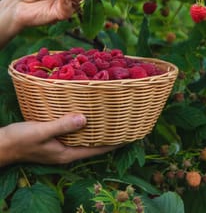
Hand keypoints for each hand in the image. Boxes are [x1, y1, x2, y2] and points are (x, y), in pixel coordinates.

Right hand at [0, 114, 117, 166]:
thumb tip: (84, 119)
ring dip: (97, 129)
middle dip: (109, 135)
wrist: (2, 145)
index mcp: (67, 153)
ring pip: (85, 137)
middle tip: (124, 122)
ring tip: (111, 118)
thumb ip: (62, 125)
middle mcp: (67, 151)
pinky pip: (75, 131)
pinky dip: (84, 124)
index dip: (114, 143)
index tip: (130, 135)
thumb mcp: (41, 131)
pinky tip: (86, 115)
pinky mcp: (55, 138)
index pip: (97, 149)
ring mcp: (61, 145)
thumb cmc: (20, 140)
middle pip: (94, 144)